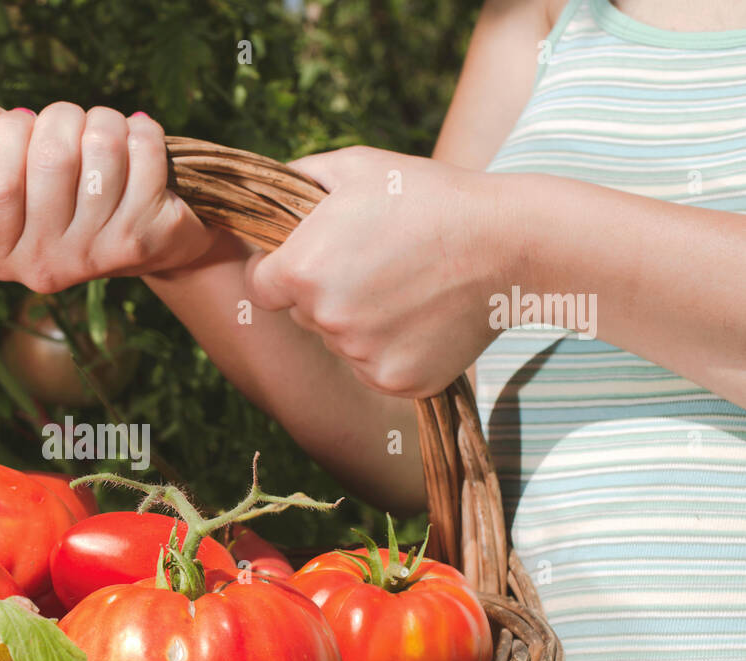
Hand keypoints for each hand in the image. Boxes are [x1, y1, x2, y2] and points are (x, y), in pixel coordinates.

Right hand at [0, 96, 220, 292]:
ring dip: (104, 121)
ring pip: (102, 145)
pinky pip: (143, 150)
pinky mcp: (142, 238)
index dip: (8, 132)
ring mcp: (95, 256)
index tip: (23, 127)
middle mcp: (42, 264)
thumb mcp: (14, 169)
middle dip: (63, 118)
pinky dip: (142, 131)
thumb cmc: (66, 195)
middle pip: (52, 156)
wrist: (146, 246)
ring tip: (104, 137)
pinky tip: (136, 148)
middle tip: (71, 127)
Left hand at [244, 146, 505, 398]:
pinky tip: (423, 315)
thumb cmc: (430, 197)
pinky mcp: (395, 381)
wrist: (510, 242)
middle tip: (377, 265)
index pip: (263, 287)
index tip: (308, 262)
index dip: (281, 273)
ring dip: (361, 322)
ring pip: (341, 343)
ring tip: (408, 286)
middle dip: (326, 294)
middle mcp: (325, 318)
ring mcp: (361, 355)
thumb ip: (299, 180)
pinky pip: (375, 368)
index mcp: (302, 269)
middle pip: (303, 315)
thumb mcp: (358, 167)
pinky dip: (393, 349)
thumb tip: (266, 192)